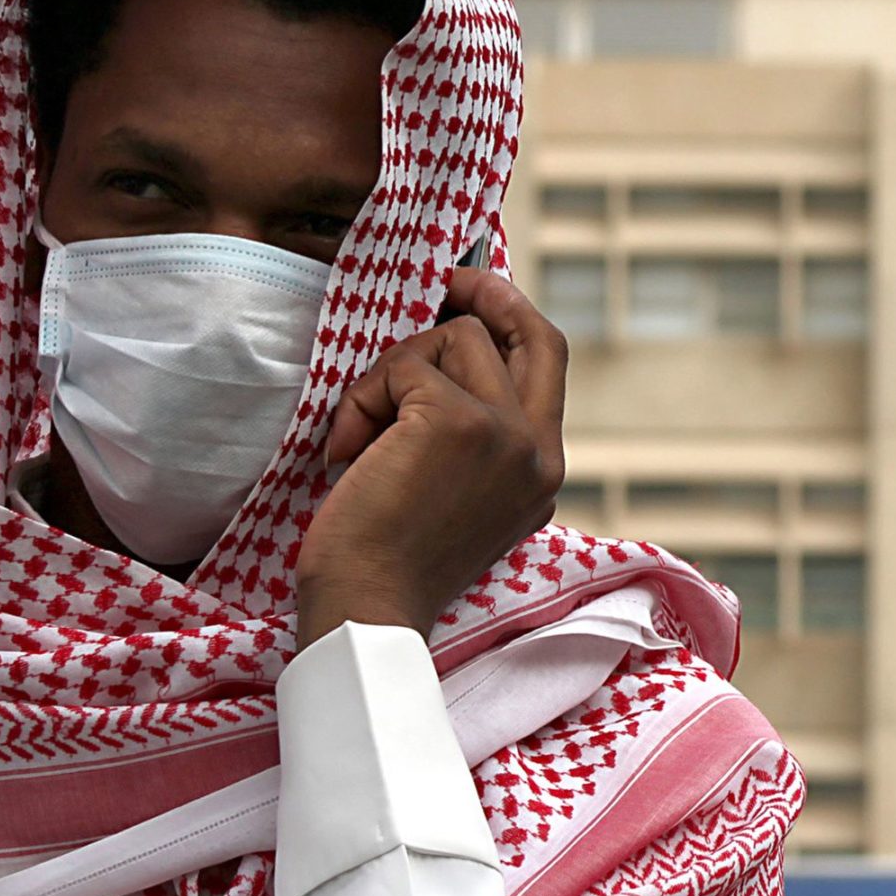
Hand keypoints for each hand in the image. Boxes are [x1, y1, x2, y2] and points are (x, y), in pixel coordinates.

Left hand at [294, 268, 567, 650]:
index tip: (473, 294)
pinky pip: (403, 366)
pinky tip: (346, 453)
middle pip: (528, 331)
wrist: (368, 610)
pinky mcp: (458, 421)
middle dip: (485, 291)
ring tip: (363, 435)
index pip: (549, 364)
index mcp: (544, 471)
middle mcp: (540, 449)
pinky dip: (361, 399)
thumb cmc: (391, 563)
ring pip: (454, 339)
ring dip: (393, 372)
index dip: (514, 316)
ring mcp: (505, 433)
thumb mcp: (460, 497)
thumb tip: (447, 351)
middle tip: (441, 284)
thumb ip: (477, 439)